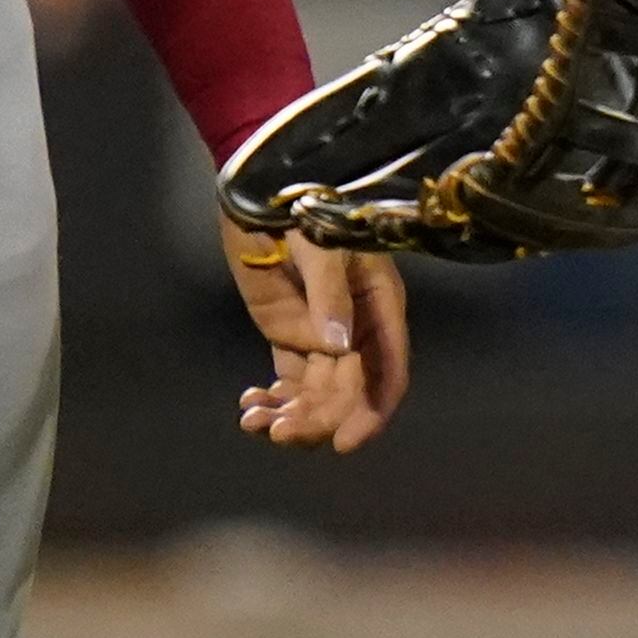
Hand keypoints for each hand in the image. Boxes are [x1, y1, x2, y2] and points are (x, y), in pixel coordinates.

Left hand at [226, 215, 407, 451]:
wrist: (261, 195)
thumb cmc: (303, 210)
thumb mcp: (322, 246)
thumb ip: (330, 293)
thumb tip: (339, 345)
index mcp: (381, 308)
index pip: (387, 373)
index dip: (371, 412)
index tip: (344, 442)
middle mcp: (358, 332)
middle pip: (348, 395)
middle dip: (318, 420)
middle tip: (280, 431)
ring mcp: (322, 338)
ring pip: (317, 397)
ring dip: (291, 417)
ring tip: (255, 421)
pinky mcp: (290, 339)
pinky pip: (289, 385)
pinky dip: (273, 403)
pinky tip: (249, 407)